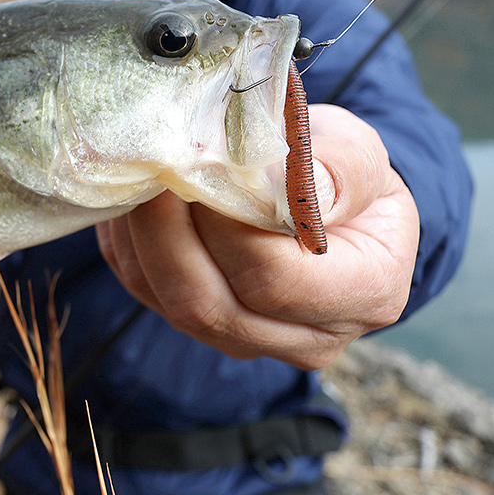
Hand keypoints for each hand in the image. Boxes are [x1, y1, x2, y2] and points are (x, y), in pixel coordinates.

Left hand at [96, 104, 418, 369]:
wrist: (328, 200)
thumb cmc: (345, 173)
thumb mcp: (360, 154)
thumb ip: (336, 168)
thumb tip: (279, 181)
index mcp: (365, 294)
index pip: (273, 278)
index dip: (224, 225)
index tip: (197, 167)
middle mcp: (306, 337)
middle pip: (211, 305)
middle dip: (165, 232)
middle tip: (151, 168)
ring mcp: (248, 340)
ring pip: (170, 303)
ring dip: (140, 237)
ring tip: (136, 174)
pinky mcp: (201, 325)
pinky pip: (146, 290)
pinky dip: (127, 242)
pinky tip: (129, 194)